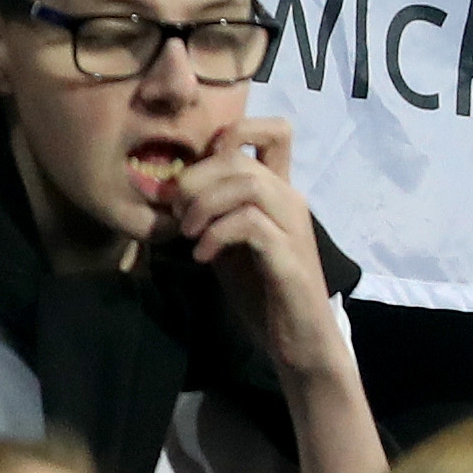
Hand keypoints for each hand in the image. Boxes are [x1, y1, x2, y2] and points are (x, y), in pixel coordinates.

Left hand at [167, 117, 356, 388]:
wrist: (300, 341)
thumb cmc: (264, 294)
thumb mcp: (229, 245)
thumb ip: (213, 216)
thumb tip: (172, 193)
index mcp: (278, 193)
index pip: (274, 132)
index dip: (234, 131)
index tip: (197, 171)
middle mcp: (290, 200)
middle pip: (242, 157)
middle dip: (198, 177)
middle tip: (178, 211)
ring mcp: (292, 226)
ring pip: (248, 183)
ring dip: (205, 204)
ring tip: (188, 232)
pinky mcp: (288, 256)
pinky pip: (250, 223)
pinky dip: (217, 234)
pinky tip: (202, 256)